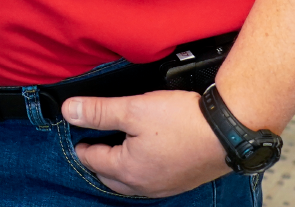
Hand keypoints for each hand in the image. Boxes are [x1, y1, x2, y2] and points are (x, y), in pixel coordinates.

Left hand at [62, 90, 228, 197]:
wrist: (226, 131)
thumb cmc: (179, 121)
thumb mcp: (133, 108)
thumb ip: (99, 112)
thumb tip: (68, 111)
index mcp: (128, 170)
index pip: (93, 159)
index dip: (81, 145)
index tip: (76, 135)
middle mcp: (144, 186)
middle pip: (110, 177)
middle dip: (97, 161)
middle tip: (91, 144)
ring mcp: (164, 187)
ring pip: (130, 182)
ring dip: (118, 168)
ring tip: (114, 148)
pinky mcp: (180, 182)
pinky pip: (149, 181)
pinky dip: (138, 170)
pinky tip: (143, 155)